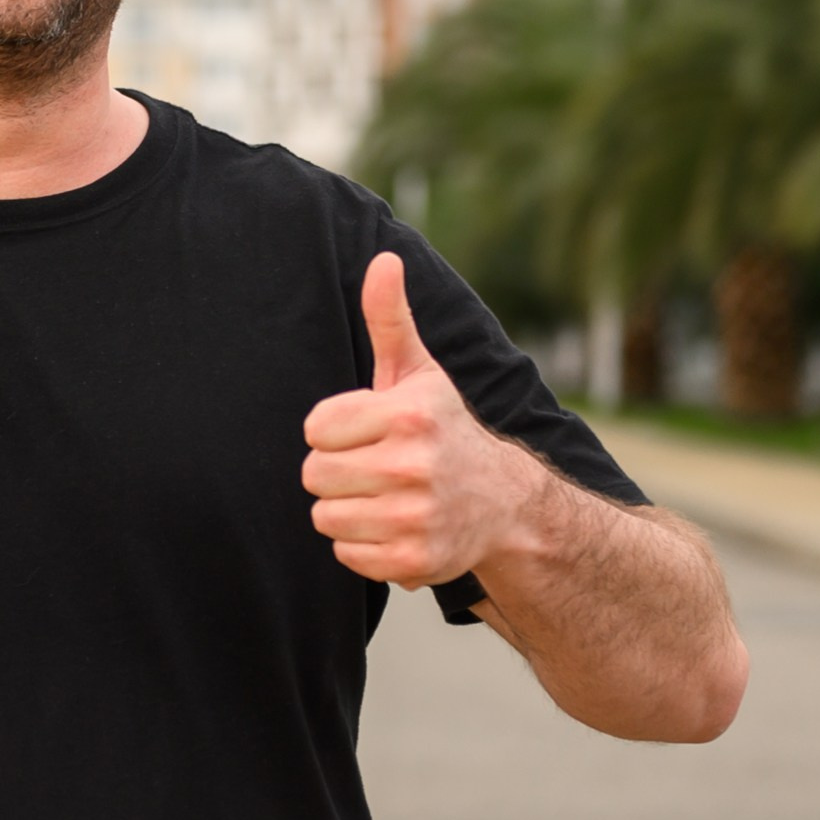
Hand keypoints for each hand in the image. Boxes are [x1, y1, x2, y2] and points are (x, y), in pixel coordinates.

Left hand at [303, 251, 538, 589]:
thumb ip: (389, 318)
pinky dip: (363, 546)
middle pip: (313, 475)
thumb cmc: (444, 429)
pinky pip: (346, 555)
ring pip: (325, 518)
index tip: (366, 430)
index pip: (314, 429)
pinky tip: (394, 526)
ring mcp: (416, 517)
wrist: (506, 504)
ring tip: (384, 496)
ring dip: (346, 509)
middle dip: (336, 470)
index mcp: (406, 415)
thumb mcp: (418, 372)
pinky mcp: (415, 561)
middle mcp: (413, 466)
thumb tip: (382, 258)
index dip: (333, 430)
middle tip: (374, 466)